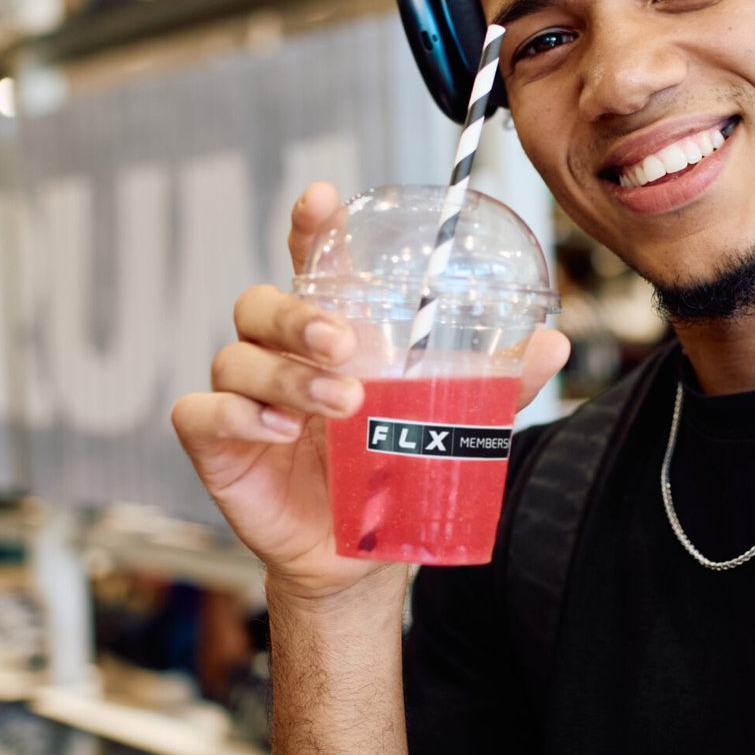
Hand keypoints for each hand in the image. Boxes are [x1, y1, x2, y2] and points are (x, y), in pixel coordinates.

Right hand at [171, 181, 570, 597]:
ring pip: (236, 357)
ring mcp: (242, 396)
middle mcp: (277, 354)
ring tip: (340, 402)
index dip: (310, 228)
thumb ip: (491, 385)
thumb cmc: (390, 470)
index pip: (309, 264)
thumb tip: (552, 345)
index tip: (321, 199)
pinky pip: (202, 412)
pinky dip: (236, 414)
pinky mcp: (217, 443)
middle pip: (261, 303)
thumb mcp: (444, 423)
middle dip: (298, 315)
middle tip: (344, 342)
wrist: (358, 554)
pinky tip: (276, 429)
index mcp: (325, 334)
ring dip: (287, 375)